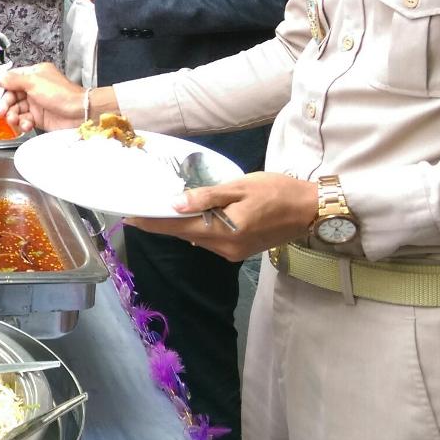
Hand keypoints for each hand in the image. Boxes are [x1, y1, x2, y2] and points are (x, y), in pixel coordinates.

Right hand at [0, 63, 102, 131]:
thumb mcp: (34, 83)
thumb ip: (13, 79)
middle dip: (4, 104)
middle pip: (11, 96)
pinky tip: (26, 125)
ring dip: (12, 115)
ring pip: (16, 109)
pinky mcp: (38, 118)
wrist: (80, 113)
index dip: (0, 88)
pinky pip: (24, 120)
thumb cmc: (60, 94)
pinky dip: (23, 123)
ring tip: (14, 120)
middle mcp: (33, 88)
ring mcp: (36, 103)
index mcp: (33, 75)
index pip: (10, 79)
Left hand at [125, 172, 318, 260]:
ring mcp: (232, 252)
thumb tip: (175, 204)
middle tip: (141, 208)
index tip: (129, 216)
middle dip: (162, 222)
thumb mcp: (241, 187)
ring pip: (197, 237)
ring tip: (162, 208)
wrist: (311, 211)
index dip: (152, 222)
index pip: (177, 227)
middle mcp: (224, 248)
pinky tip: (193, 215)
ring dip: (181, 224)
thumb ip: (207, 197)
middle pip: (184, 234)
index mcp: (222, 232)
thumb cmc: (278, 192)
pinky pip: (211, 239)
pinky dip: (199, 227)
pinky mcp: (240, 251)